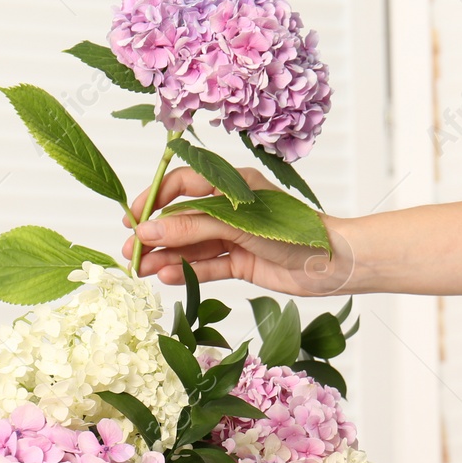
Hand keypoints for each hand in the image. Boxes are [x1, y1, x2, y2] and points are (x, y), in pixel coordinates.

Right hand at [120, 166, 358, 295]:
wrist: (332, 262)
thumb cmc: (293, 231)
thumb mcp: (236, 225)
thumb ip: (192, 227)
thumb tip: (148, 232)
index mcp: (231, 185)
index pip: (183, 185)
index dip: (155, 200)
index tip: (133, 217)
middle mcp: (231, 209)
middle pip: (184, 219)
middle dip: (156, 235)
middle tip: (129, 251)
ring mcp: (236, 237)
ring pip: (194, 245)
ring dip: (167, 256)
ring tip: (141, 270)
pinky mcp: (243, 262)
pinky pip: (209, 266)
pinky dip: (188, 271)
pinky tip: (166, 277)